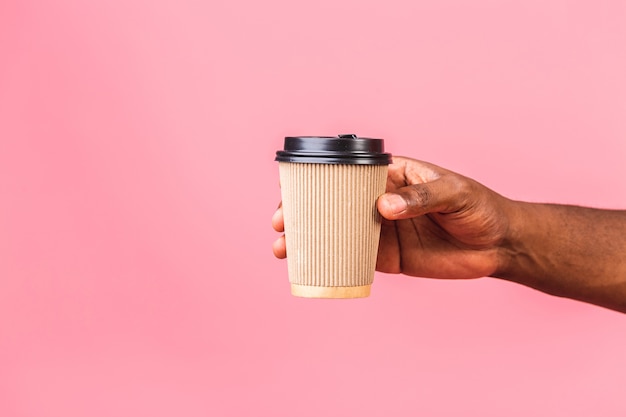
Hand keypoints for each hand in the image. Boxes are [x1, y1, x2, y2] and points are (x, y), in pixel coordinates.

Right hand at [272, 156, 513, 279]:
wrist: (500, 244)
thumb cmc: (479, 207)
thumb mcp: (453, 194)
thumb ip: (420, 198)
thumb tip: (383, 208)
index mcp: (392, 176)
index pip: (347, 175)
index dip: (318, 181)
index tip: (292, 191)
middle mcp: (380, 201)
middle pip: (333, 204)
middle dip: (303, 213)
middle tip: (280, 224)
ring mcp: (382, 230)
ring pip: (338, 232)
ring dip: (310, 239)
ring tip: (284, 249)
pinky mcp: (389, 257)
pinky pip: (355, 258)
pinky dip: (332, 261)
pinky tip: (311, 266)